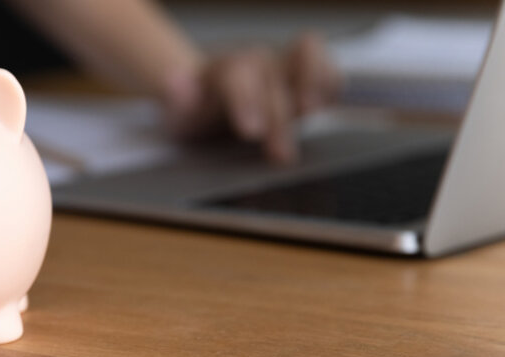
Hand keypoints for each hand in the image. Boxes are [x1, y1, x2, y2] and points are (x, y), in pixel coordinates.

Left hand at [161, 32, 339, 164]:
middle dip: (278, 118)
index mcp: (223, 70)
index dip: (245, 101)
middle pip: (273, 79)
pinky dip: (330, 84)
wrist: (205, 100)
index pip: (236, 76)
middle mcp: (256, 62)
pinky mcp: (305, 77)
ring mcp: (282, 66)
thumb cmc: (194, 110)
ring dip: (313, 83)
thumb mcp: (177, 113)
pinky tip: (323, 108)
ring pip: (308, 53)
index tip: (250, 132)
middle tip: (280, 154)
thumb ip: (178, 100)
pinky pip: (326, 68)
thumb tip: (174, 85)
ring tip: (311, 113)